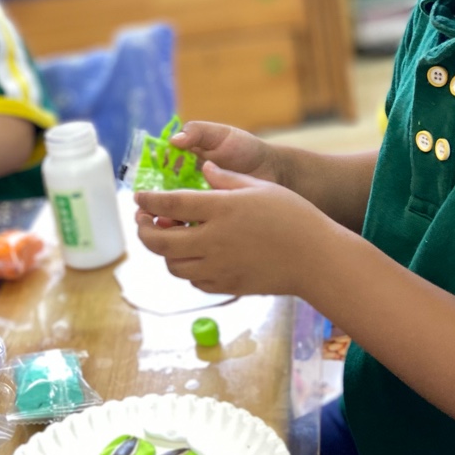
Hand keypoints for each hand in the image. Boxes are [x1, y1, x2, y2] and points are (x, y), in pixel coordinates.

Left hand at [133, 162, 333, 296]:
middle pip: (160, 241)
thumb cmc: (294, 216)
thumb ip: (227, 178)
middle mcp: (213, 240)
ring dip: (164, 251)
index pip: (171, 204)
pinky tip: (193, 256)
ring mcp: (218, 267)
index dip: (149, 201)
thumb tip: (204, 168)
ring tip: (169, 237)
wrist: (317, 259)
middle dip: (144, 231)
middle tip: (143, 221)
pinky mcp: (227, 286)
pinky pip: (193, 281)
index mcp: (221, 209)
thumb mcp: (260, 187)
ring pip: (172, 265)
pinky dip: (185, 268)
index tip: (138, 198)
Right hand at [134, 121, 284, 228]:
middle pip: (159, 201)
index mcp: (183, 165)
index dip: (147, 185)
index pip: (155, 176)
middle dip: (150, 209)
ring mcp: (199, 206)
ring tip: (164, 227)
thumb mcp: (221, 136)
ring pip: (172, 219)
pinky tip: (183, 236)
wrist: (276, 172)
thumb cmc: (247, 149)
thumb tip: (173, 141)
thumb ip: (198, 134)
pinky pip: (192, 230)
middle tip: (146, 216)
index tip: (143, 194)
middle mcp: (186, 187)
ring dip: (164, 224)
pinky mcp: (211, 222)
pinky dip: (185, 234)